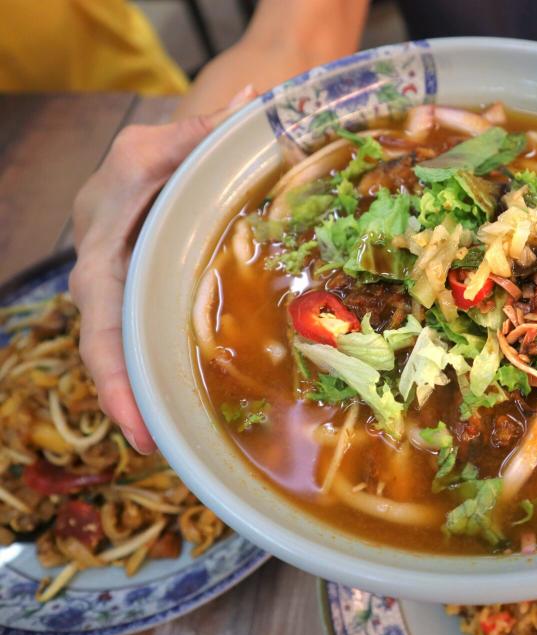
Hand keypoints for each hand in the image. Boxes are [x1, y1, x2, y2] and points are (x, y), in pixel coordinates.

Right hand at [70, 87, 255, 452]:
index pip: (102, 318)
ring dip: (148, 397)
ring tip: (177, 442)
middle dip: (130, 401)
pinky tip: (189, 407)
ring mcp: (123, 293)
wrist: (152, 164)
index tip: (136, 424)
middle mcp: (104, 276)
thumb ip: (201, 136)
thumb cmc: (160, 153)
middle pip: (109, 350)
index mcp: (103, 242)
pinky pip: (148, 343)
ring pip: (129, 352)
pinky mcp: (145, 302)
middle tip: (158, 446)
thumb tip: (254, 107)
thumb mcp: (169, 141)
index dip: (116, 374)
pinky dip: (163, 374)